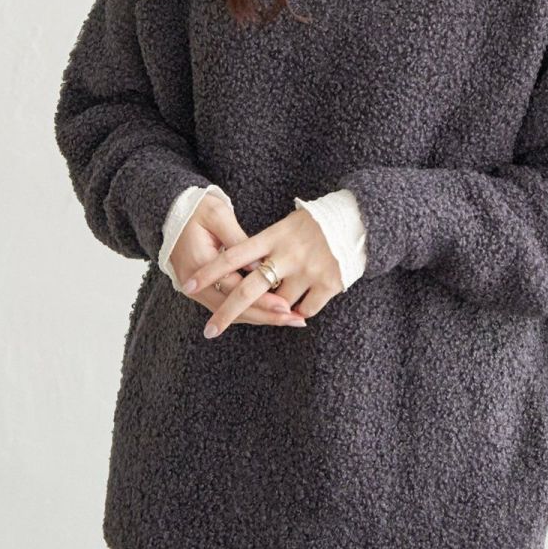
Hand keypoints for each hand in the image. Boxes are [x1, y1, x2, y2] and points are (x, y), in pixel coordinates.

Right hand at [170, 192, 301, 328]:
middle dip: (266, 316)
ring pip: (231, 313)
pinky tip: (272, 314)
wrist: (171, 213)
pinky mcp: (203, 290)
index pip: (235, 289)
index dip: (261, 299)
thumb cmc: (198, 209)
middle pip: (234, 309)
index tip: (285, 305)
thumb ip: (237, 240)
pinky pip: (228, 306)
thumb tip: (259, 264)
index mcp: (200, 263)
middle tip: (294, 319)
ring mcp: (197, 289)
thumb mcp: (218, 215)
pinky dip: (250, 312)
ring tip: (290, 320)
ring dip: (261, 318)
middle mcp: (196, 283)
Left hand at [183, 205, 342, 338]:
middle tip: (210, 330)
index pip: (234, 254)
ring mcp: (309, 270)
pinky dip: (298, 313)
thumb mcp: (286, 225)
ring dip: (274, 308)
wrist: (359, 219)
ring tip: (276, 305)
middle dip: (227, 312)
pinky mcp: (329, 283)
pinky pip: (305, 310)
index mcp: (274, 236)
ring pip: (279, 304)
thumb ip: (264, 246)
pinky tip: (297, 310)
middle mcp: (288, 254)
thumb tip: (241, 273)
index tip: (188, 283)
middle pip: (250, 289)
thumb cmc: (316, 224)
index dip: (210, 271)